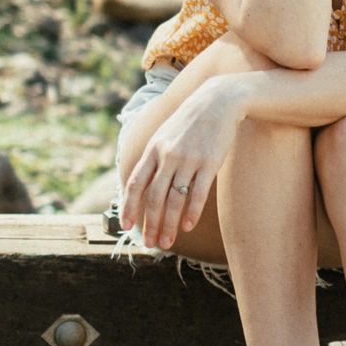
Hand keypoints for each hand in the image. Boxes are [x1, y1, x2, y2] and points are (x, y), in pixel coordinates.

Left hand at [119, 77, 244, 249]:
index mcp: (153, 149)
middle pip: (154, 197)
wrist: (218, 101)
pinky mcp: (209, 163)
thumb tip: (141, 184)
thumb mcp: (165, 135)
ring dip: (168, 224)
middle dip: (149, 223)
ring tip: (166, 242)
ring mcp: (189, 160)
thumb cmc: (190, 122)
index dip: (129, 206)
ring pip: (174, 199)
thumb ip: (153, 158)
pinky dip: (191, 212)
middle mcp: (168, 156)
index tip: (127, 226)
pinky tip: (187, 226)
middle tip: (149, 244)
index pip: (135, 183)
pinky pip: (198, 193)